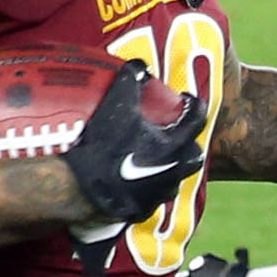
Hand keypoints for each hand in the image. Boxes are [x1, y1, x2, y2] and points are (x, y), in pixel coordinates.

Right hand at [62, 63, 206, 256]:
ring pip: (175, 178)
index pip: (197, 120)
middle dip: (188, 143)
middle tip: (174, 132)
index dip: (193, 104)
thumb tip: (138, 65)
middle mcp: (173, 173)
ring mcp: (158, 195)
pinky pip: (153, 196)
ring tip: (154, 154)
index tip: (186, 98)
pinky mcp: (142, 211)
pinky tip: (135, 178)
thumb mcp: (115, 106)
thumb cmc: (103, 147)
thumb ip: (130, 80)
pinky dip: (149, 186)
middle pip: (194, 156)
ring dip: (170, 166)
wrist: (79, 190)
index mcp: (173, 146)